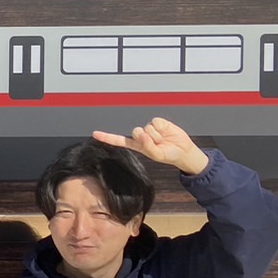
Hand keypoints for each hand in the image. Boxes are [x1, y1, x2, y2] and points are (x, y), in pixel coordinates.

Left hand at [93, 117, 207, 175]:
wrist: (183, 151)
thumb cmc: (168, 154)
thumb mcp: (157, 155)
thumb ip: (148, 147)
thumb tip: (143, 134)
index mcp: (137, 145)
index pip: (119, 141)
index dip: (107, 137)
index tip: (95, 134)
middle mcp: (141, 136)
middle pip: (136, 132)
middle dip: (147, 138)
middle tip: (157, 143)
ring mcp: (149, 128)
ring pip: (147, 128)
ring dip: (156, 135)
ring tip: (163, 140)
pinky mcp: (158, 122)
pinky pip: (155, 122)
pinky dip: (161, 128)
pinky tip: (166, 132)